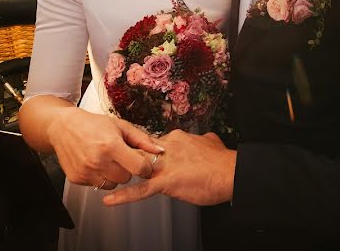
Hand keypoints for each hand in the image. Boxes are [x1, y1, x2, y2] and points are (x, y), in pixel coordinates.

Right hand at [48, 108, 163, 189]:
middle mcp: (98, 160)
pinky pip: (97, 185)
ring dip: (113, 175)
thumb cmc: (93, 124)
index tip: (142, 163)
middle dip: (127, 170)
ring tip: (106, 160)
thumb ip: (141, 139)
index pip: (139, 168)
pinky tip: (94, 163)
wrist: (63, 127)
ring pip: (112, 185)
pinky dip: (99, 177)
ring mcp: (86, 171)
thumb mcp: (120, 125)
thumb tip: (159, 150)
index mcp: (111, 145)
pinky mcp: (77, 178)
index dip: (145, 167)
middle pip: (126, 179)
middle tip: (120, 158)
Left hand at [103, 130, 234, 205]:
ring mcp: (165, 165)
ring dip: (123, 172)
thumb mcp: (212, 143)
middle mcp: (167, 149)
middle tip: (112, 162)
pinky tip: (110, 200)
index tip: (135, 153)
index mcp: (176, 139)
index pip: (151, 143)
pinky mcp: (165, 182)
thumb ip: (204, 141)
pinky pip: (140, 190)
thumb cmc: (223, 164)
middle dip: (126, 158)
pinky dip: (123, 196)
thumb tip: (206, 140)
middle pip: (139, 152)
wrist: (231, 173)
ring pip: (136, 167)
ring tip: (108, 176)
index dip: (143, 151)